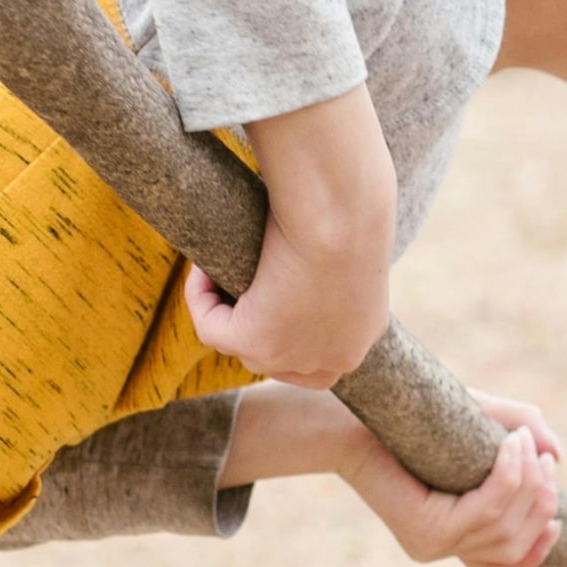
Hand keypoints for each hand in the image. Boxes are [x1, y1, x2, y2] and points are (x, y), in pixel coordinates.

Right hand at [185, 232, 386, 388]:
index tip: (269, 285)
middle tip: (240, 280)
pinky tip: (202, 269)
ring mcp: (297, 357)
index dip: (290, 322)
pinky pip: (213, 330)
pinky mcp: (260, 343)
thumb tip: (301, 247)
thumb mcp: (349, 239)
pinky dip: (200, 299)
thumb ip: (333, 255)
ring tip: (221, 270)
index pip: (322, 348)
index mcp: (365, 331)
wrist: (340, 213)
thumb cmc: (350, 209)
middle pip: (283, 357)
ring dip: (226, 311)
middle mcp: (337, 356)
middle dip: (257, 323)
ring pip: (246, 349)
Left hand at [340, 392, 563, 566]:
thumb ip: (524, 430)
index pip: (501, 564)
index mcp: (450, 535)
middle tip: (542, 458)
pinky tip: (510, 446)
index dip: (537, 550)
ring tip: (523, 441)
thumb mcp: (484, 421)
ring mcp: (430, 544)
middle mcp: (439, 547)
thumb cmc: (422, 414)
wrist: (359, 413)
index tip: (557, 520)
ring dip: (526, 482)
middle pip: (514, 544)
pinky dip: (507, 477)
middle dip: (540, 502)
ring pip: (503, 527)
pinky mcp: (423, 531)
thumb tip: (557, 456)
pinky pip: (485, 511)